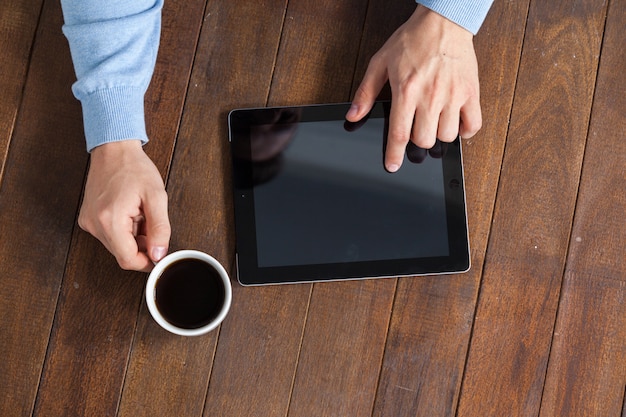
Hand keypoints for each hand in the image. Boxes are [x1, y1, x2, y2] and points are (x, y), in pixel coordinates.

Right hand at [78, 140, 170, 270]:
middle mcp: (93, 223)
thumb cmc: (134, 167)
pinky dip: (123, 230)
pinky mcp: (87, 218)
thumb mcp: (156, 197)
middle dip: (142, 246)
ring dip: (133, 237)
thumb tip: (159, 254)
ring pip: (116, 245)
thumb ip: (160, 228)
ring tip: (139, 214)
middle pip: (122, 253)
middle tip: (150, 223)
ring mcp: (88, 221)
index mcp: (109, 219)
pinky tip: (129, 212)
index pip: (127, 259)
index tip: (159, 256)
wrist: (114, 149)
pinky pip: (109, 235)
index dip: (146, 262)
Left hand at [346, 6, 481, 171]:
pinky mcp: (471, 92)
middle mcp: (430, 96)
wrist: (443, 22)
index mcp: (406, 90)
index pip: (399, 134)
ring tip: (434, 122)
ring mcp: (453, 95)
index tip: (392, 166)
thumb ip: (366, 92)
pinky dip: (465, 131)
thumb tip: (353, 115)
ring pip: (447, 136)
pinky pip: (473, 125)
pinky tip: (455, 123)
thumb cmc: (412, 40)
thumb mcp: (380, 62)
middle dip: (417, 140)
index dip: (394, 155)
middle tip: (416, 128)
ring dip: (438, 135)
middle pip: (424, 140)